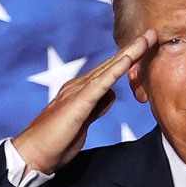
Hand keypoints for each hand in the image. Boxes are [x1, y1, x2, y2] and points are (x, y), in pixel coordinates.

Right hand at [12, 29, 157, 173]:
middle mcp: (79, 86)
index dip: (128, 59)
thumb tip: (112, 94)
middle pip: (111, 64)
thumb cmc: (56, 142)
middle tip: (152, 33)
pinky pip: (101, 83)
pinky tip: (128, 59)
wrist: (33, 153)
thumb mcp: (84, 121)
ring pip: (109, 68)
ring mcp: (78, 92)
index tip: (146, 47)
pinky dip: (115, 70)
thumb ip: (97, 106)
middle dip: (133, 49)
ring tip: (147, 39)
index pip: (109, 71)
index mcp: (82, 91)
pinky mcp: (78, 103)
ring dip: (129, 53)